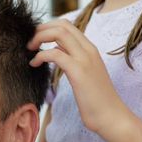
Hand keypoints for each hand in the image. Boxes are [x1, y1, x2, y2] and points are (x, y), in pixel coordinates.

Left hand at [28, 18, 128, 135]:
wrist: (112, 117)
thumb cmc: (96, 101)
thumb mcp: (83, 74)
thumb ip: (72, 59)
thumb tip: (56, 51)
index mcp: (90, 49)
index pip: (67, 25)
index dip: (48, 27)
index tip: (36, 39)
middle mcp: (89, 50)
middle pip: (62, 24)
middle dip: (41, 28)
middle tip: (30, 42)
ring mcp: (85, 59)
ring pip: (59, 33)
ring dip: (39, 37)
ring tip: (30, 50)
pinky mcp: (79, 72)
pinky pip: (55, 54)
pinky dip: (40, 56)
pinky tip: (34, 64)